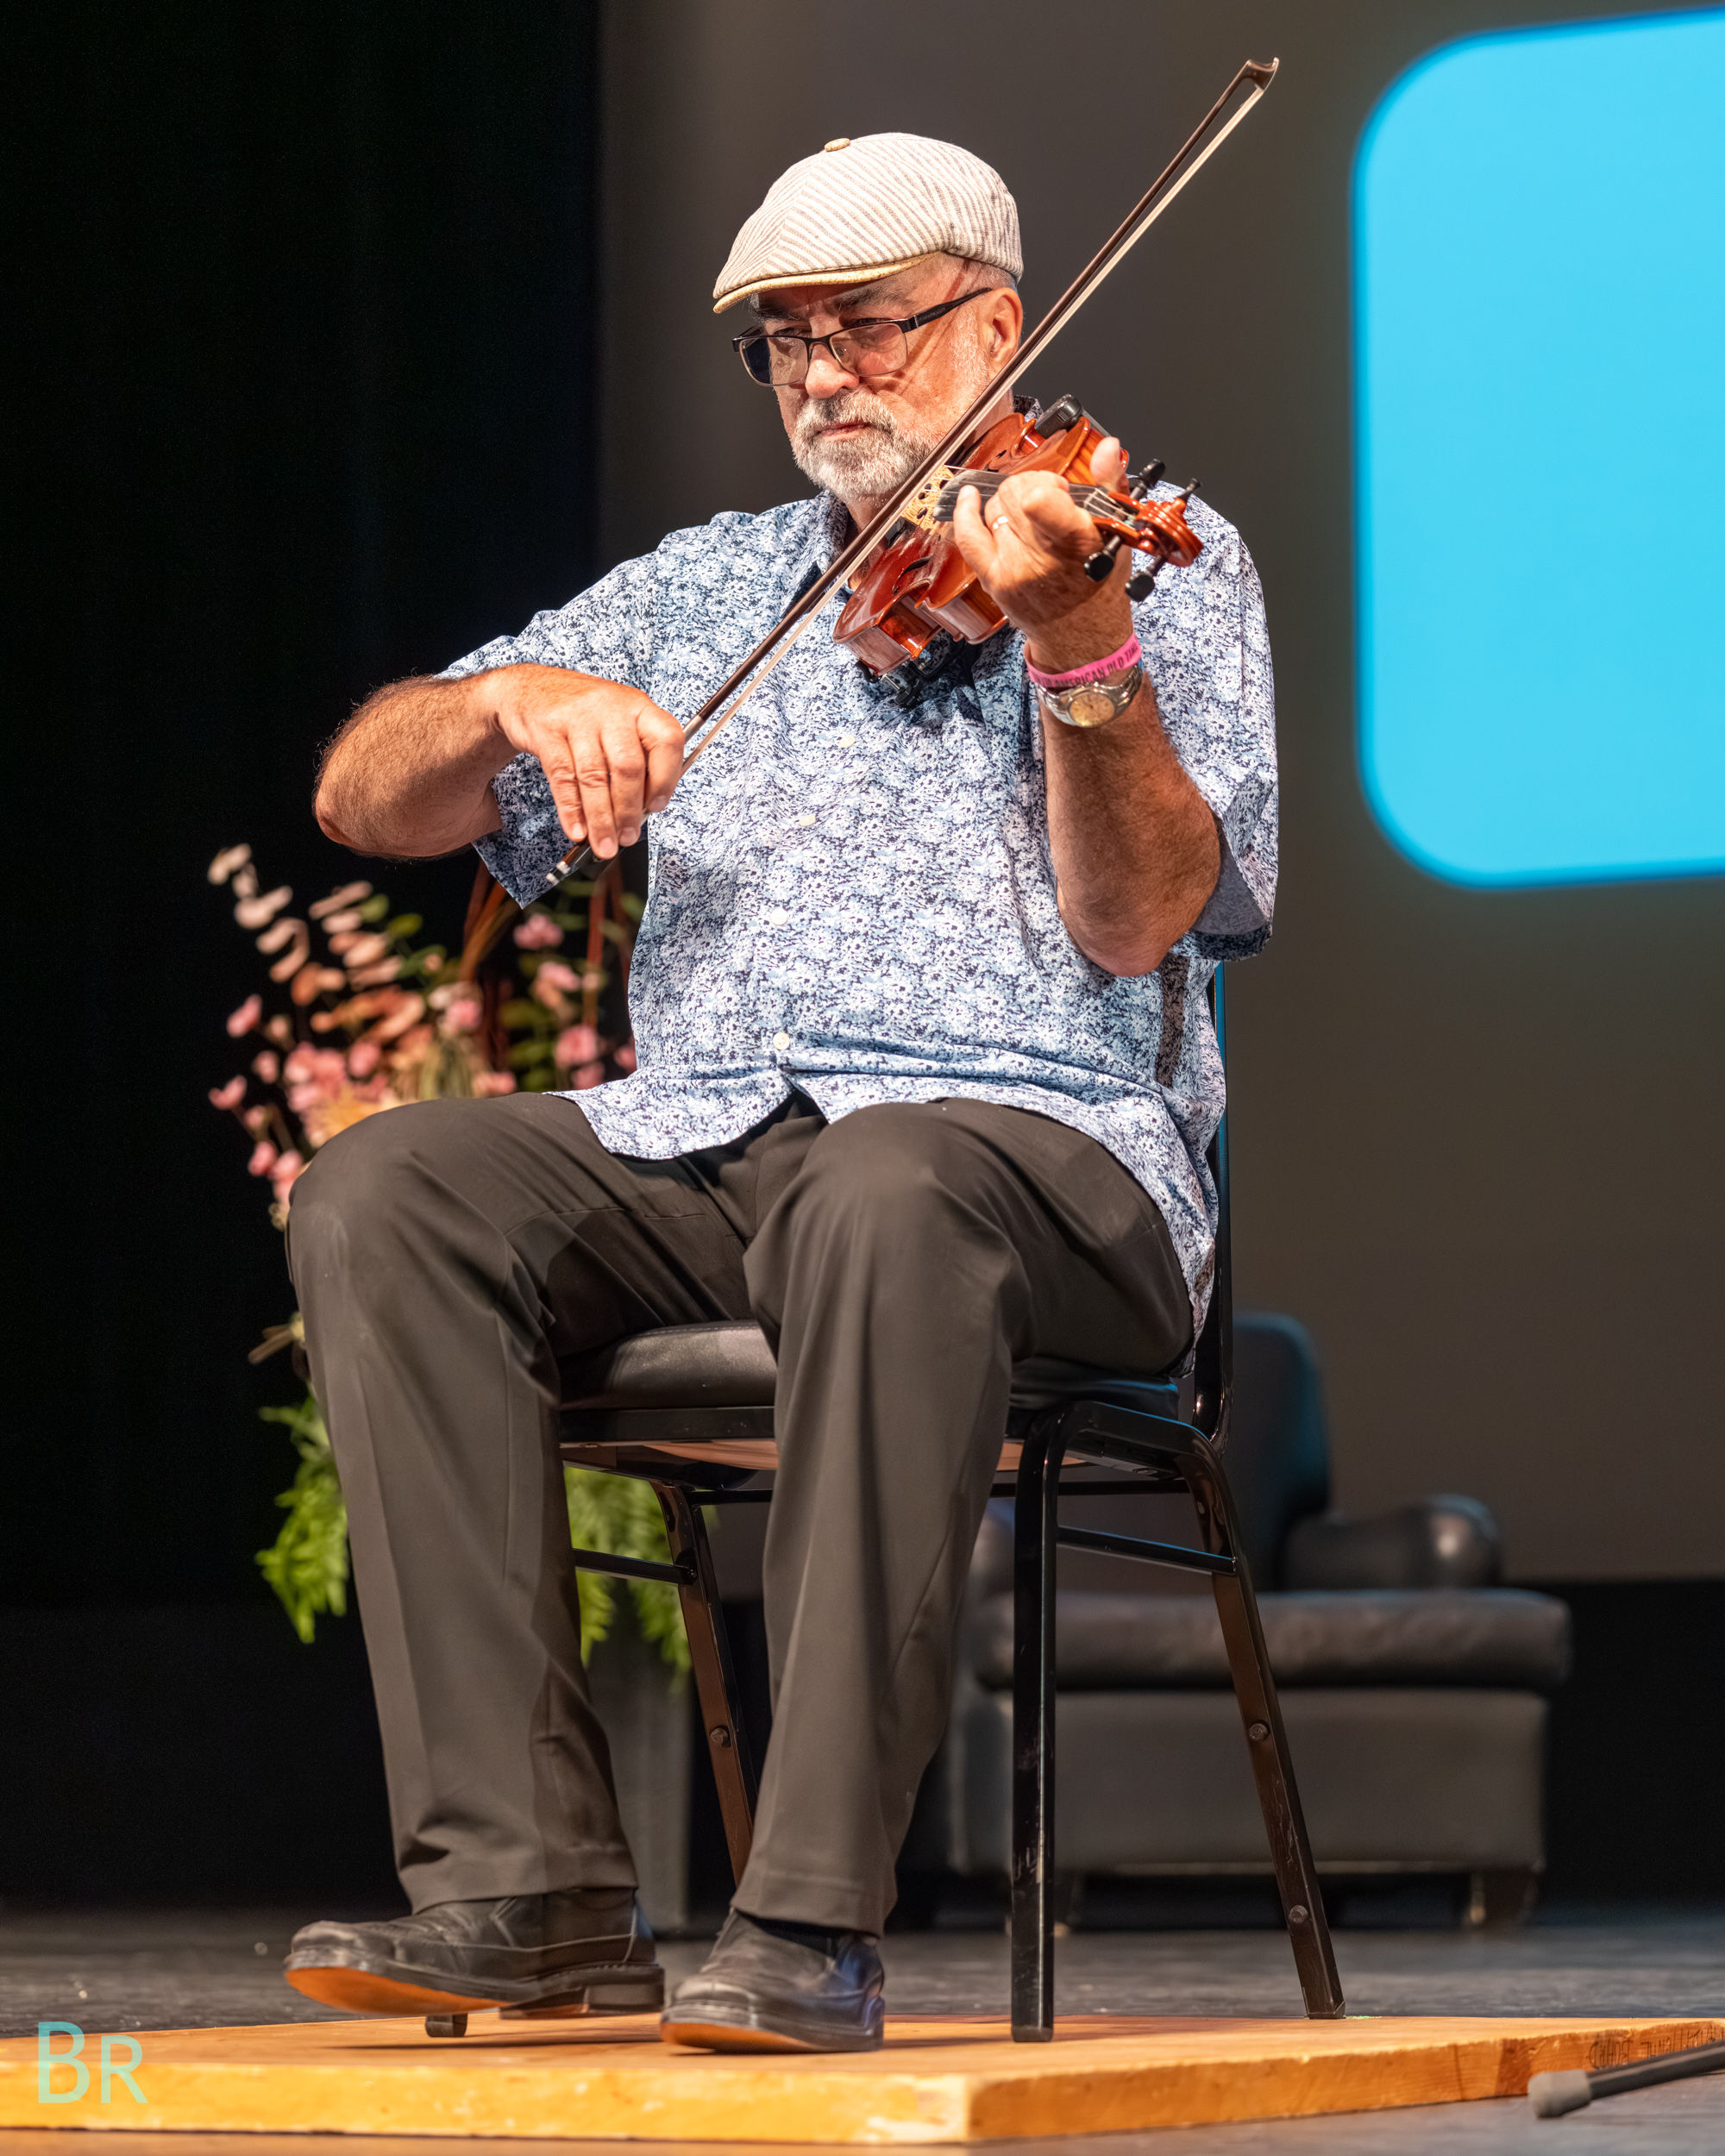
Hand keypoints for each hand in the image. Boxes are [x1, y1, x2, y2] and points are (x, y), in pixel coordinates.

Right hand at [492, 665, 684, 859]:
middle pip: (627, 766)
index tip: (657, 807)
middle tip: (628, 836)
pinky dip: (571, 810)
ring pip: (594, 777)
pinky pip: (562, 778)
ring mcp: (578, 719)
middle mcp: (611, 709)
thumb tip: (646, 807)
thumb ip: (638, 757)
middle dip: (628, 810)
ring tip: (604, 844)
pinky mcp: (548, 731)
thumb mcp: (619, 722)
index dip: (666, 778)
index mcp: (639, 707)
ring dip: (601, 819)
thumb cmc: (584, 713)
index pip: (667, 740)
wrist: (531, 688)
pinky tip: (577, 830)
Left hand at [950, 436, 1135, 672]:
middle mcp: (1041, 559)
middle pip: (1014, 494)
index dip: (1044, 485)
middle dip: (1031, 487)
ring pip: (995, 508)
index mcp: (1078, 544)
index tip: (1059, 491)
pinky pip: (968, 536)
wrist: (1082, 638)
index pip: (1038, 500)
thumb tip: (1107, 446)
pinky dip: (966, 512)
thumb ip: (1110, 485)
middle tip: (1048, 502)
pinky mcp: (993, 579)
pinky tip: (970, 497)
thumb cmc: (1101, 585)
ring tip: (1031, 519)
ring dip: (1011, 503)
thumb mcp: (1118, 535)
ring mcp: (1013, 570)